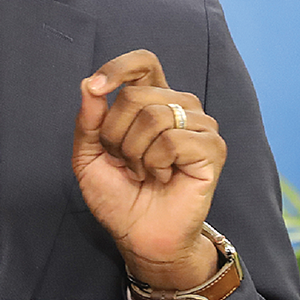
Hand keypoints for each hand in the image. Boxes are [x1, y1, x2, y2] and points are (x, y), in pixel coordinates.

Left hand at [73, 49, 226, 290]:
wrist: (140, 236)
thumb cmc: (119, 196)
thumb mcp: (89, 156)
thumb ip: (88, 120)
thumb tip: (87, 85)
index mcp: (152, 100)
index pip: (142, 63)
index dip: (117, 68)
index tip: (95, 88)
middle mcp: (179, 106)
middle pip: (135, 93)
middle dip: (115, 133)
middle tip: (124, 161)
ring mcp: (199, 125)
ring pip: (154, 116)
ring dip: (135, 151)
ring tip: (143, 171)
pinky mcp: (212, 148)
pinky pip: (172, 141)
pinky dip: (156, 163)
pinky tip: (163, 177)